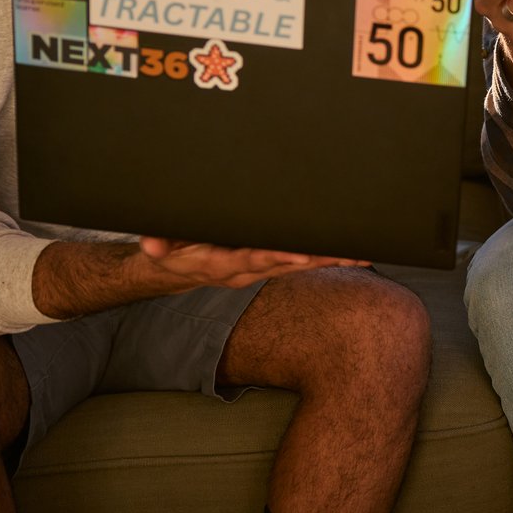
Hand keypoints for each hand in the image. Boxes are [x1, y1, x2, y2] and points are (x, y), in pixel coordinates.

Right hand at [137, 238, 368, 289]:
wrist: (177, 266)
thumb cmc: (172, 248)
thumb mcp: (159, 245)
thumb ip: (157, 242)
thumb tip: (151, 245)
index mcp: (223, 263)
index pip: (252, 259)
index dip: (274, 257)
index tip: (298, 256)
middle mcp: (248, 269)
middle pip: (287, 264)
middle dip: (317, 259)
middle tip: (347, 253)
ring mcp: (261, 268)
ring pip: (300, 264)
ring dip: (330, 259)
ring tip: (361, 253)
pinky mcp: (269, 263)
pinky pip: (302, 261)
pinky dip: (326, 257)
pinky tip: (353, 253)